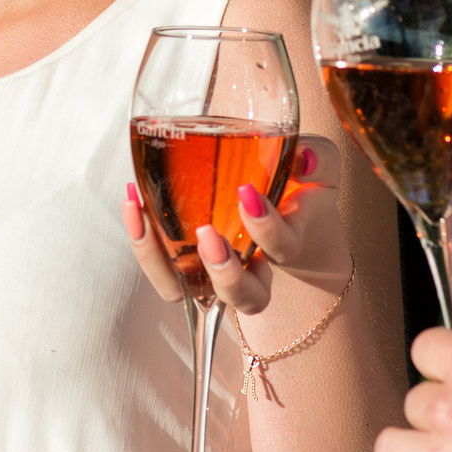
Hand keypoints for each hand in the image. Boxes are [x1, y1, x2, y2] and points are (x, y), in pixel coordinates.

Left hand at [122, 139, 354, 315]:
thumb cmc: (300, 187)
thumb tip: (305, 157)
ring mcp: (215, 271)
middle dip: (225, 271)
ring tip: (143, 215)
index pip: (282, 247)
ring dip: (164, 261)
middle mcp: (253, 269)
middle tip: (207, 233)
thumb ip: (319, 158)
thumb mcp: (319, 167)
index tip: (247, 192)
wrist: (289, 215)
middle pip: (243, 294)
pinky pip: (161, 268)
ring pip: (190, 290)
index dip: (267, 227)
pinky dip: (143, 242)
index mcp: (287, 242)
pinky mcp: (185, 264)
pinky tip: (133, 200)